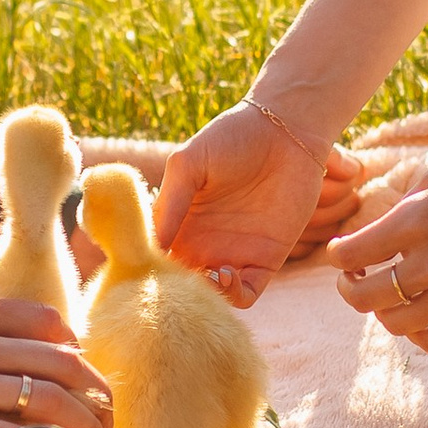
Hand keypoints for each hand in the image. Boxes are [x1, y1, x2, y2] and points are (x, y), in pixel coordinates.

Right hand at [154, 105, 353, 308]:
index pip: (155, 260)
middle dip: (174, 292)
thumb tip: (151, 245)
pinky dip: (233, 296)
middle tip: (172, 286)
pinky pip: (246, 294)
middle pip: (181, 285)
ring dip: (204, 297)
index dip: (147, 271)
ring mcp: (233, 255)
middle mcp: (203, 245)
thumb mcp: (188, 163)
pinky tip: (226, 275)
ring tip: (204, 274)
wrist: (286, 130)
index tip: (141, 272)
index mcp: (178, 224)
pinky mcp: (266, 260)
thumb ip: (169, 202)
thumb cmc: (231, 138)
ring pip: (211, 296)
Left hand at [327, 139, 427, 351]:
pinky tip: (418, 311)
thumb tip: (375, 235)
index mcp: (420, 221)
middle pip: (366, 298)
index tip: (341, 252)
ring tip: (387, 294)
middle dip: (349, 288)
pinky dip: (417, 332)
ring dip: (382, 311)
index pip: (352, 255)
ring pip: (397, 325)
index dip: (337, 255)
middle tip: (354, 276)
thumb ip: (403, 207)